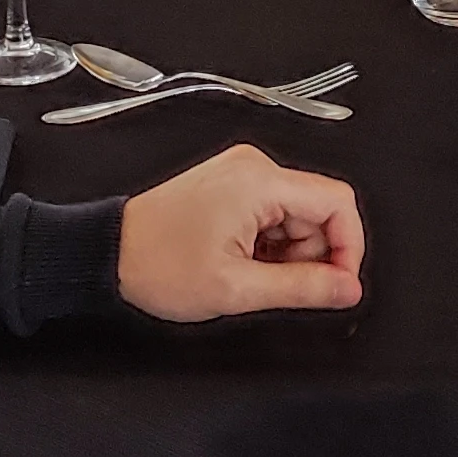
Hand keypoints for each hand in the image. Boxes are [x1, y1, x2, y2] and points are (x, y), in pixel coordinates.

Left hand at [117, 144, 365, 320]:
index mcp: (259, 182)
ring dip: (288, 252)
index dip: (349, 248)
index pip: (338, 203)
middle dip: (312, 254)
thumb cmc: (158, 266)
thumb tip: (347, 289)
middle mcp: (254, 167)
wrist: (108, 255)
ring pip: (298, 215)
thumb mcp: (237, 289)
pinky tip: (242, 261)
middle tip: (278, 286)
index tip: (338, 284)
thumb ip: (303, 288)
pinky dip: (270, 243)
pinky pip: (274, 213)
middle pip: (319, 210)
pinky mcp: (232, 185)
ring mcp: (242, 173)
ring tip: (250, 274)